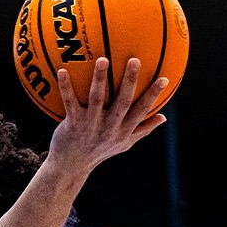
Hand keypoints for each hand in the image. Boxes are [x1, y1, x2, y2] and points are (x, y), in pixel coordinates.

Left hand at [47, 57, 167, 174]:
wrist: (72, 166)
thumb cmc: (100, 150)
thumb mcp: (124, 143)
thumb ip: (143, 129)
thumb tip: (164, 117)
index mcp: (123, 130)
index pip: (142, 110)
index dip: (153, 95)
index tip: (165, 78)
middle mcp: (109, 127)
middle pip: (123, 102)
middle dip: (130, 81)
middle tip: (135, 60)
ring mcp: (90, 125)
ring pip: (96, 99)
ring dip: (99, 79)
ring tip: (102, 59)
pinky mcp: (72, 124)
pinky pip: (69, 102)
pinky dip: (65, 86)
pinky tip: (62, 70)